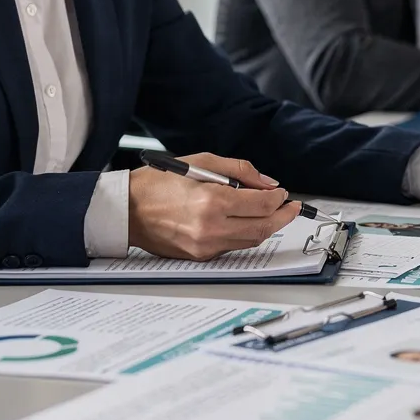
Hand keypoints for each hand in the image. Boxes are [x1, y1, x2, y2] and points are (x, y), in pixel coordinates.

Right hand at [126, 153, 297, 259]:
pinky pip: (233, 247)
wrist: (127, 210)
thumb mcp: (201, 162)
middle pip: (264, 228)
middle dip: (283, 217)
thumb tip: (267, 183)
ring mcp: (205, 246)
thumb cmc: (158, 183)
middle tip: (292, 208)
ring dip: (267, 227)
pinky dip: (245, 234)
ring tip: (274, 214)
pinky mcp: (200, 256)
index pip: (263, 204)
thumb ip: (240, 171)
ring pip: (251, 240)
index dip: (280, 199)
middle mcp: (211, 228)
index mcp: (212, 201)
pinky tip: (248, 222)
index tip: (284, 193)